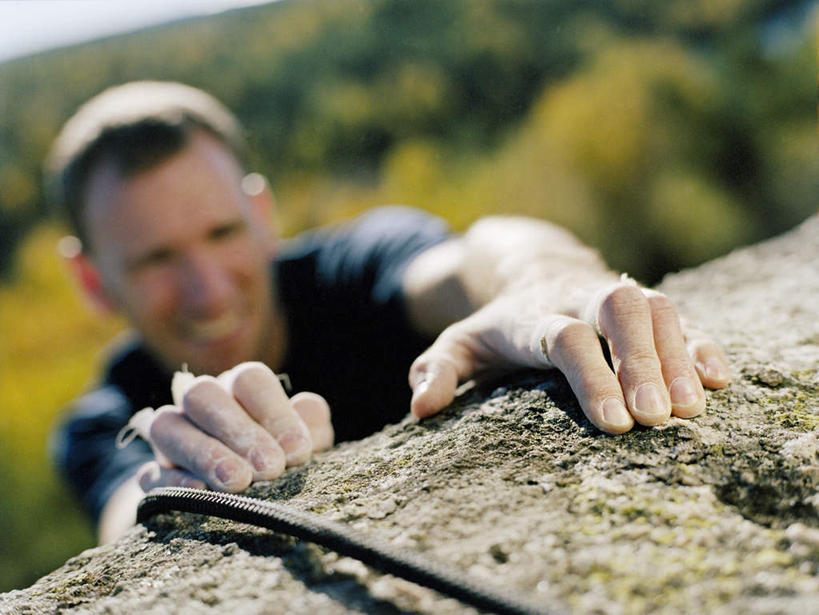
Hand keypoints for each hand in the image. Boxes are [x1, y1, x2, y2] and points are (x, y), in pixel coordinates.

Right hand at [136, 362, 333, 491]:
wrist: (247, 502)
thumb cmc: (283, 459)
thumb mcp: (305, 442)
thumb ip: (311, 425)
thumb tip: (308, 408)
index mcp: (240, 388)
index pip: (249, 380)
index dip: (275, 412)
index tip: (298, 451)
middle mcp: (202, 405)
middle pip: (203, 395)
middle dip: (237, 430)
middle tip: (270, 468)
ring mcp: (172, 437)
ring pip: (168, 426)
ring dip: (204, 453)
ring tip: (238, 482)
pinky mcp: (153, 475)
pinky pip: (152, 472)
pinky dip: (175, 481)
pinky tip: (202, 493)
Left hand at [408, 281, 729, 433]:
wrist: (531, 270)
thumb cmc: (496, 324)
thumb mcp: (457, 344)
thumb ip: (437, 370)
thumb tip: (421, 409)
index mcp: (533, 315)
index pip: (566, 338)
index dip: (591, 376)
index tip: (614, 423)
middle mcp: (579, 299)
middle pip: (619, 310)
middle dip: (641, 360)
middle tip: (658, 417)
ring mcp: (617, 298)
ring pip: (656, 307)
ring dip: (677, 354)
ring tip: (691, 409)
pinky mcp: (644, 305)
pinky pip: (681, 314)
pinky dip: (700, 342)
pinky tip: (718, 378)